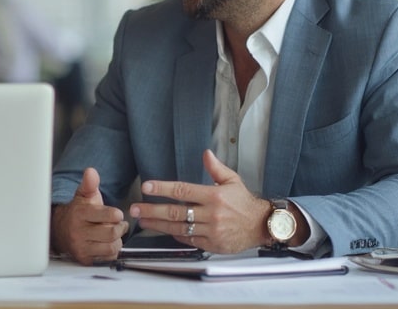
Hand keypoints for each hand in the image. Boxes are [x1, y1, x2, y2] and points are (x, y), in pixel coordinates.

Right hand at [50, 167, 128, 264]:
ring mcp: (81, 247)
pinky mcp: (84, 259)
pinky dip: (111, 252)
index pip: (108, 216)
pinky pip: (107, 259)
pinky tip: (107, 244)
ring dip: (116, 241)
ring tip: (112, 234)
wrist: (60, 230)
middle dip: (119, 229)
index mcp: (81, 214)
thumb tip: (91, 171)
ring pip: (111, 247)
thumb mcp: (84, 195)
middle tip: (117, 225)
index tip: (117, 214)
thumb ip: (90, 183)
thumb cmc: (78, 212)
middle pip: (111, 233)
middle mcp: (79, 232)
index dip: (117, 215)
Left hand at [129, 150, 268, 253]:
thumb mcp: (232, 180)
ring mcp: (211, 231)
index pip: (182, 190)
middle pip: (175, 212)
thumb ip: (216, 168)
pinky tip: (163, 231)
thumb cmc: (245, 203)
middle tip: (135, 209)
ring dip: (157, 225)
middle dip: (152, 210)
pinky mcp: (212, 244)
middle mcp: (211, 214)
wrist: (262, 226)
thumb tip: (205, 153)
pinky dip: (175, 235)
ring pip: (178, 227)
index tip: (147, 188)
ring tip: (142, 221)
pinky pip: (189, 239)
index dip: (162, 189)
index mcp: (214, 195)